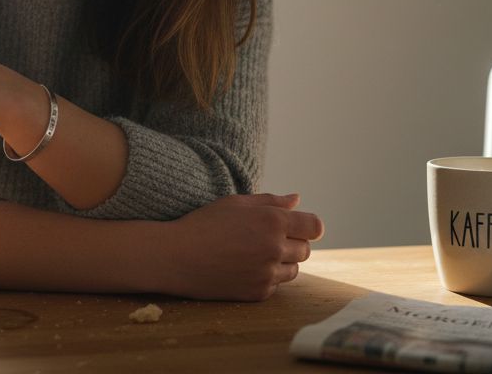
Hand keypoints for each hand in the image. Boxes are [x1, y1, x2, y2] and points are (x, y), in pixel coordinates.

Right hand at [159, 193, 323, 300]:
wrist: (177, 257)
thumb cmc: (204, 224)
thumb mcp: (236, 203)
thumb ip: (271, 201)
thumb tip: (297, 199)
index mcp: (273, 221)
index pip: (315, 226)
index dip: (308, 226)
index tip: (297, 226)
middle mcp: (275, 248)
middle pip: (305, 249)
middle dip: (292, 243)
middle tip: (264, 238)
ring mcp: (267, 273)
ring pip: (293, 269)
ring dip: (282, 262)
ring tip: (253, 253)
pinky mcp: (258, 293)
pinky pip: (276, 285)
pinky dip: (266, 277)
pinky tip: (244, 267)